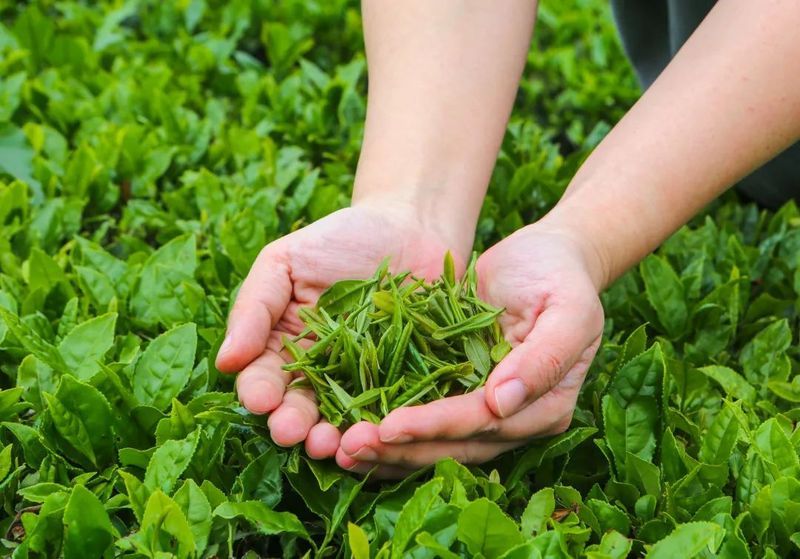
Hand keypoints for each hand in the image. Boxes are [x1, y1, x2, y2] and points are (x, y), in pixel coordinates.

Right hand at [215, 202, 456, 458]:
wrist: (412, 226)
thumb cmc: (341, 239)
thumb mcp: (286, 261)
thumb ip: (254, 307)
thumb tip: (225, 362)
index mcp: (285, 349)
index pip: (264, 378)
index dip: (259, 392)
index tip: (261, 401)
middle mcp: (322, 375)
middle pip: (302, 408)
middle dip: (294, 424)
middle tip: (293, 434)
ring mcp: (366, 383)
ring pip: (345, 419)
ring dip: (336, 437)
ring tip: (333, 445)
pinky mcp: (410, 384)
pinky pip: (397, 410)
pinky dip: (388, 426)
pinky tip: (382, 434)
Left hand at [336, 221, 605, 474]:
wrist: (545, 257)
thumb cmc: (560, 277)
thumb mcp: (569, 309)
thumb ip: (545, 357)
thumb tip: (502, 404)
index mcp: (545, 407)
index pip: (483, 425)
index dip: (436, 427)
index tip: (389, 426)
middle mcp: (513, 420)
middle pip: (452, 445)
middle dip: (400, 448)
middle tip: (348, 447)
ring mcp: (484, 411)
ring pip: (433, 442)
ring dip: (387, 449)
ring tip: (339, 449)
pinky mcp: (457, 391)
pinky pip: (421, 416)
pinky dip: (388, 427)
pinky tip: (348, 428)